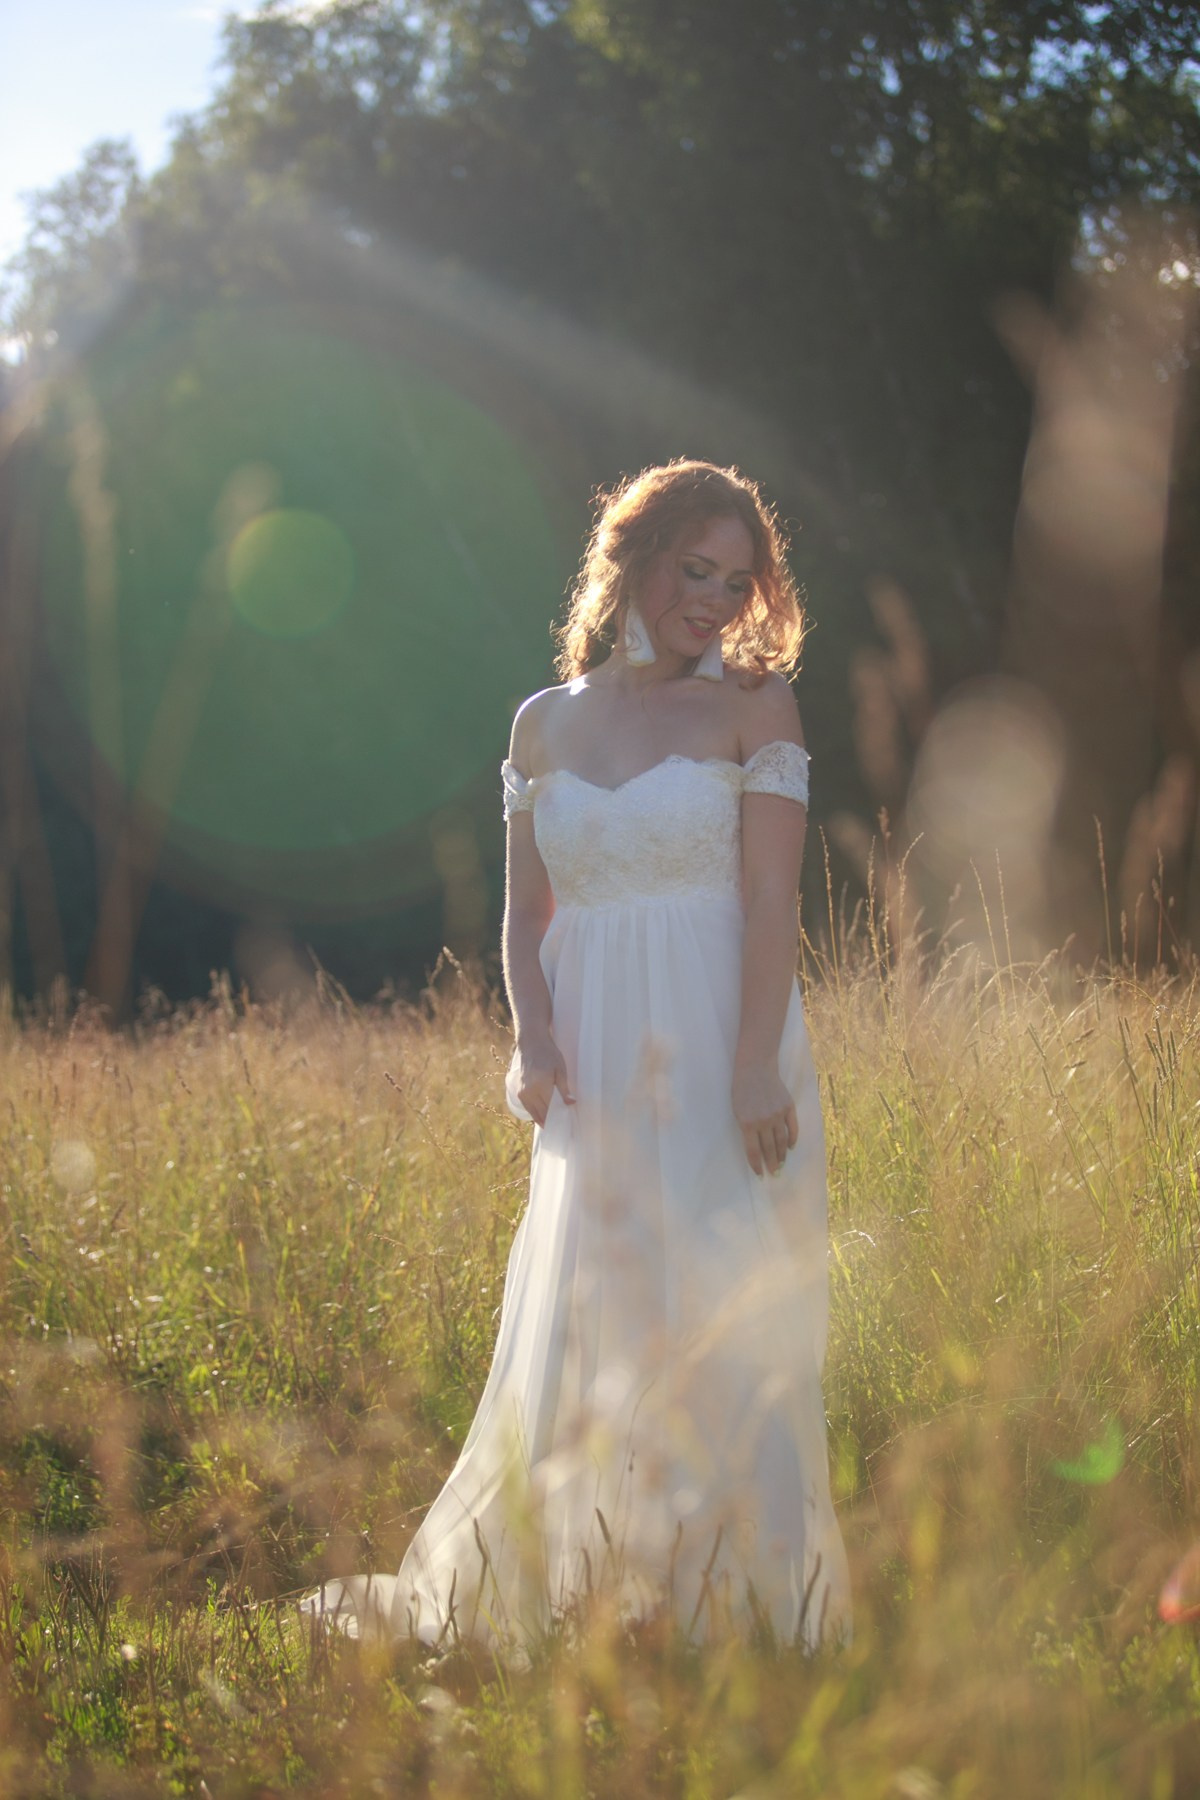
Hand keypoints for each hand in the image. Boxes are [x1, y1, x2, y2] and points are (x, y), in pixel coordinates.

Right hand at [512, 1030, 574, 1126]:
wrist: (532, 1044)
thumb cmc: (549, 1054)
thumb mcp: (561, 1070)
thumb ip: (564, 1089)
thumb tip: (571, 1103)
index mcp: (541, 1086)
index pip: (550, 1109)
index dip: (558, 1117)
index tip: (566, 1124)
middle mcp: (529, 1091)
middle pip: (541, 1113)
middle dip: (551, 1121)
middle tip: (561, 1128)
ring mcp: (522, 1092)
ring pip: (533, 1112)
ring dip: (542, 1119)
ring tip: (551, 1126)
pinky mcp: (519, 1091)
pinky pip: (527, 1107)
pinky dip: (534, 1113)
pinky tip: (541, 1118)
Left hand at [733, 1060, 797, 1176]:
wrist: (756, 1068)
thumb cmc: (741, 1090)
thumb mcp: (738, 1111)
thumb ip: (747, 1129)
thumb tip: (756, 1147)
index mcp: (748, 1123)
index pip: (754, 1151)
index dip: (757, 1164)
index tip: (760, 1174)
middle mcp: (764, 1121)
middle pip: (770, 1148)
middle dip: (771, 1163)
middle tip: (774, 1173)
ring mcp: (778, 1114)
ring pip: (782, 1141)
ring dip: (782, 1154)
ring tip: (781, 1164)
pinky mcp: (788, 1107)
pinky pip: (792, 1127)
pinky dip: (792, 1139)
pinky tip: (791, 1147)